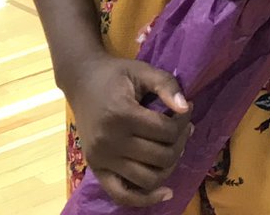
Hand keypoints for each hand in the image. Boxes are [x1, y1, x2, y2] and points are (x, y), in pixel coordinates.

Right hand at [67, 55, 192, 207]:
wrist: (81, 81)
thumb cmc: (115, 74)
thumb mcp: (142, 70)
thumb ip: (165, 85)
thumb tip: (185, 107)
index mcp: (121, 114)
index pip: (165, 131)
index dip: (184, 120)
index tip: (187, 109)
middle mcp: (109, 141)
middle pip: (160, 157)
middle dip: (180, 142)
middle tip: (185, 128)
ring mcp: (102, 159)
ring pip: (148, 179)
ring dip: (169, 167)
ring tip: (174, 148)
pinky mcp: (97, 169)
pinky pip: (123, 196)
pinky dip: (145, 199)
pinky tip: (165, 192)